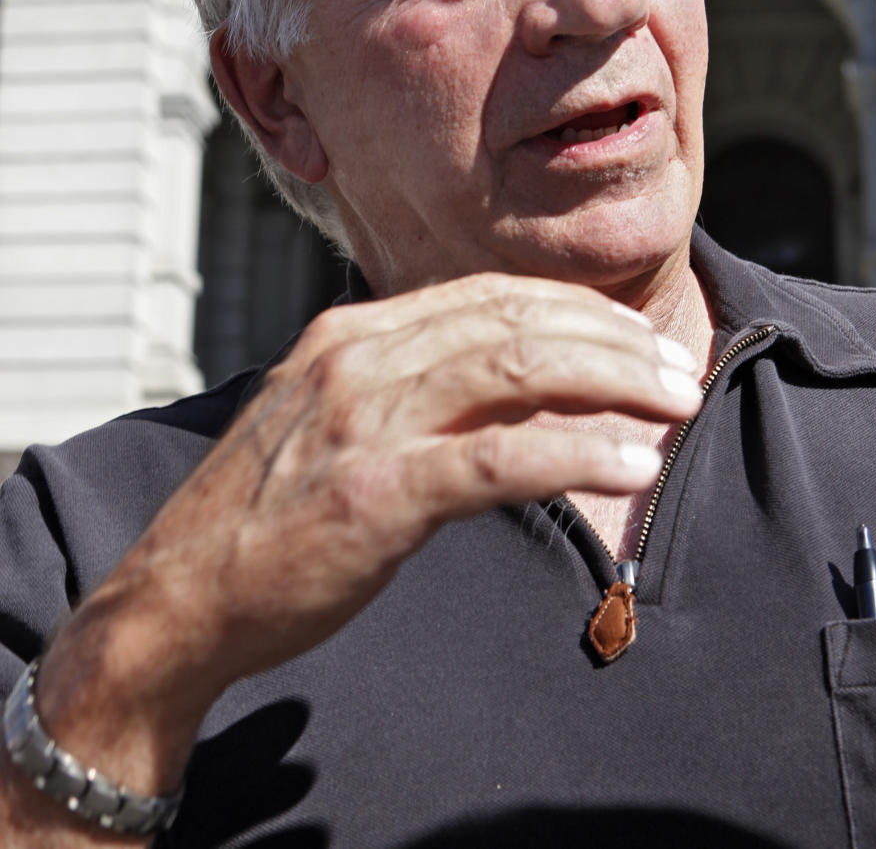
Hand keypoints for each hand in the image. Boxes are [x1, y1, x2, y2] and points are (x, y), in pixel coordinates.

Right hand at [17, 273, 700, 830]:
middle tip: (679, 371)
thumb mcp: (336, 421)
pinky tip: (632, 466)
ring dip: (614, 383)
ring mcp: (365, 420)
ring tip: (677, 404)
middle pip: (516, 322)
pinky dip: (577, 454)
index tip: (635, 335)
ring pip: (518, 370)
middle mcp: (359, 357)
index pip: (489, 295)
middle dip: (613, 341)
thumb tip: (518, 386)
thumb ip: (414, 389)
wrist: (181, 595)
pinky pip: (501, 460)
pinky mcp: (377, 492)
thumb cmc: (269, 514)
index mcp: (352, 333)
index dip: (575, 309)